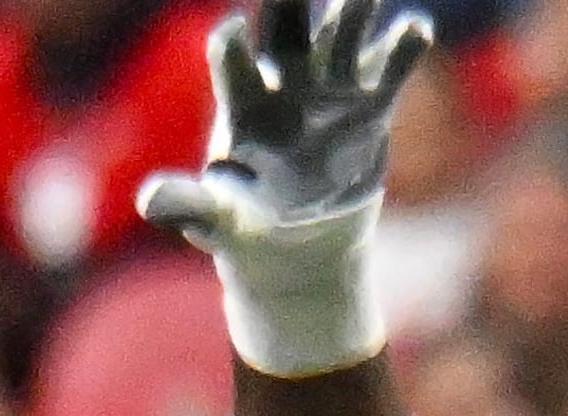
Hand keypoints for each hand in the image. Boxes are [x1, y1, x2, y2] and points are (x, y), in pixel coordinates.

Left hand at [138, 0, 434, 378]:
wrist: (296, 240)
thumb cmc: (245, 226)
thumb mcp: (214, 220)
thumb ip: (187, 205)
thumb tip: (150, 202)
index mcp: (242, 105)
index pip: (234, 66)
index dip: (231, 48)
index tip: (231, 32)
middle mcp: (284, 85)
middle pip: (287, 31)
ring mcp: (328, 93)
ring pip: (340, 41)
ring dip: (352, 14)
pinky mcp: (367, 112)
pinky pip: (387, 74)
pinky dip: (402, 50)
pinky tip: (417, 27)